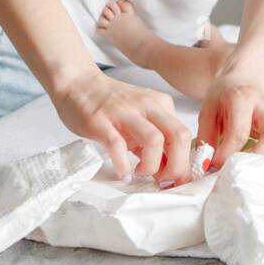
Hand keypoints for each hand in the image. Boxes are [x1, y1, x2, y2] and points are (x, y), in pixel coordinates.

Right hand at [53, 69, 192, 185]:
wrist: (78, 84)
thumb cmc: (110, 105)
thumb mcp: (140, 120)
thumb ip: (155, 144)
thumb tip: (168, 173)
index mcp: (161, 105)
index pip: (184, 136)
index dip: (184, 163)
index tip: (176, 180)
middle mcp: (147, 106)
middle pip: (179, 136)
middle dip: (177, 166)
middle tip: (163, 180)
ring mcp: (124, 112)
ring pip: (154, 140)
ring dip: (151, 165)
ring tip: (140, 172)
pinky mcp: (100, 121)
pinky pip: (117, 144)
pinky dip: (123, 164)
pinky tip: (122, 172)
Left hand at [196, 75, 263, 173]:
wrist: (243, 78)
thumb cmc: (224, 97)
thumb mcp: (208, 111)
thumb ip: (206, 138)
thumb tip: (205, 169)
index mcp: (242, 100)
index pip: (239, 131)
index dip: (227, 154)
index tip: (215, 168)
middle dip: (262, 157)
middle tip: (247, 174)